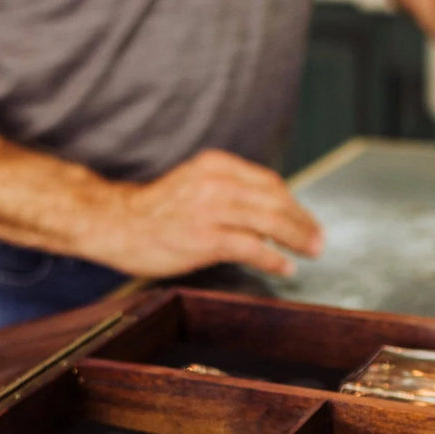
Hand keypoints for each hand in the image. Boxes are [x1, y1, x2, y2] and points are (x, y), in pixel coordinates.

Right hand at [87, 150, 324, 277]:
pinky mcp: (204, 237)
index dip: (293, 203)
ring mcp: (210, 209)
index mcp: (215, 165)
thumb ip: (227, 192)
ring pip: (269, 221)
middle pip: (275, 199)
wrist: (115, 223)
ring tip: (312, 251)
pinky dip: (273, 258)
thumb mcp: (193, 185)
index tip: (306, 219)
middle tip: (318, 239)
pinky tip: (285, 267)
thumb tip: (265, 214)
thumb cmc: (154, 212)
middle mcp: (216, 182)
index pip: (269, 182)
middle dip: (302, 221)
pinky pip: (250, 247)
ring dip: (297, 238)